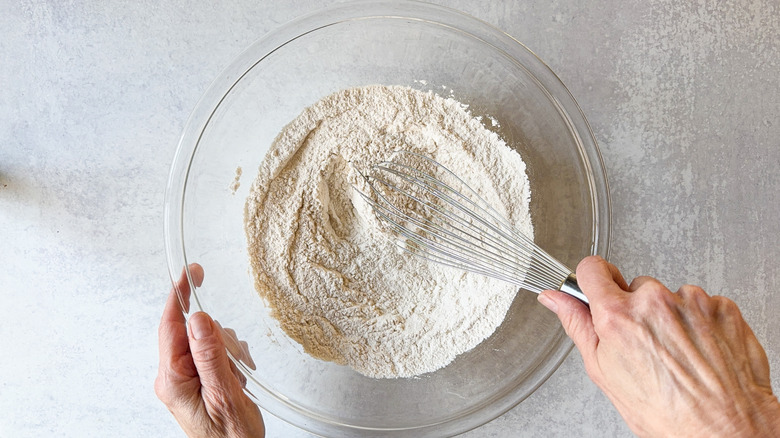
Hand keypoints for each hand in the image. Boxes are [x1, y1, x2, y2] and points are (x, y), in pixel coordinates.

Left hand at [155, 264, 264, 437]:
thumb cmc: (230, 437)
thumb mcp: (225, 395)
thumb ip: (210, 356)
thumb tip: (198, 320)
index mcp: (173, 379)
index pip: (171, 326)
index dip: (180, 296)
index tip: (191, 272)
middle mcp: (174, 376)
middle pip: (194, 331)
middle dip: (220, 338)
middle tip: (235, 362)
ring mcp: (186, 377)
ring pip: (209, 339)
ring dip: (229, 352)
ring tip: (239, 378)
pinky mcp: (199, 378)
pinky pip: (215, 352)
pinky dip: (232, 358)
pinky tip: (238, 377)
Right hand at [538, 256, 779, 437]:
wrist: (724, 430)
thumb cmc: (666, 412)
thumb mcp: (604, 372)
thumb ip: (578, 325)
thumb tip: (556, 299)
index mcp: (618, 316)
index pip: (593, 269)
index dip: (592, 280)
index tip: (596, 288)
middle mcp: (654, 302)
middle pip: (635, 286)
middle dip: (636, 309)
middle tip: (645, 344)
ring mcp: (692, 302)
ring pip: (670, 296)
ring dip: (671, 317)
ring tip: (677, 353)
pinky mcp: (722, 307)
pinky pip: (702, 304)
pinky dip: (700, 323)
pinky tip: (699, 351)